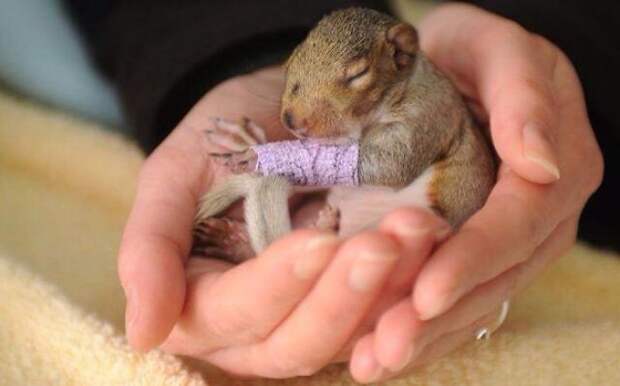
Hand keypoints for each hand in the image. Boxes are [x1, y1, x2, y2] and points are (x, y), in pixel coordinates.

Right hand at [117, 66, 449, 376]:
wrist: (280, 112)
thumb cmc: (223, 135)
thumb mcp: (175, 173)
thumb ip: (149, 247)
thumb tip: (142, 333)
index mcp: (202, 303)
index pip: (235, 313)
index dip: (277, 284)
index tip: (319, 239)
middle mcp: (256, 326)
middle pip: (296, 343)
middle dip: (343, 297)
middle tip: (384, 241)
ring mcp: (310, 316)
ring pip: (349, 338)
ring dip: (389, 294)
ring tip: (417, 234)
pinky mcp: (353, 300)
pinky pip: (387, 315)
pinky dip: (412, 289)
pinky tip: (431, 248)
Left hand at [349, 4, 602, 381]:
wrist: (462, 65)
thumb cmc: (474, 53)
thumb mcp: (497, 50)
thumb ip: (522, 98)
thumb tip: (542, 164)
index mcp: (556, 170)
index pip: (515, 225)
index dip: (472, 262)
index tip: (426, 294)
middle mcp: (541, 218)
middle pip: (494, 277)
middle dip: (438, 317)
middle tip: (383, 350)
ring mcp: (513, 241)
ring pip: (476, 299)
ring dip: (425, 335)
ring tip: (372, 364)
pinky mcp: (483, 253)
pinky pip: (460, 296)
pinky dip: (423, 326)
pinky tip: (381, 350)